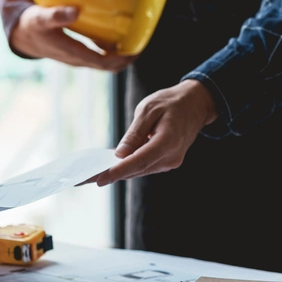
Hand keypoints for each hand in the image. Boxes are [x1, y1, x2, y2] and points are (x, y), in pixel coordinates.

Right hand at [11, 5, 134, 71]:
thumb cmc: (32, 24)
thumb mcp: (41, 17)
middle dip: (126, 58)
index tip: (139, 48)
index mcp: (72, 52)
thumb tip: (76, 10)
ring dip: (119, 55)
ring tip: (134, 41)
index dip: (123, 59)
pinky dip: (110, 51)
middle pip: (108, 66)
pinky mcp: (76, 54)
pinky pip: (98, 57)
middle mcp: (77, 59)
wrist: (21, 35)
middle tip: (143, 43)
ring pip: (104, 63)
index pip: (104, 62)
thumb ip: (57, 14)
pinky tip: (117, 38)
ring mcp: (77, 58)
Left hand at [93, 79, 217, 186]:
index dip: (117, 171)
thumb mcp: (148, 109)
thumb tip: (120, 155)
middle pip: (137, 169)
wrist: (196, 104)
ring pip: (139, 169)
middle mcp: (171, 157)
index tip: (99, 179)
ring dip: (118, 172)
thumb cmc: (171, 102)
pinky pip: (144, 165)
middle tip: (85, 179)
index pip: (139, 161)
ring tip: (92, 174)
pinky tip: (111, 165)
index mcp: (168, 142)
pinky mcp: (167, 161)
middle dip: (111, 174)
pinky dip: (128, 166)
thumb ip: (135, 133)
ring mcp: (171, 161)